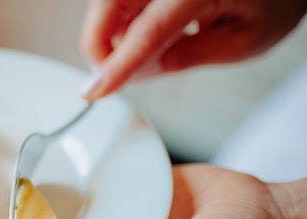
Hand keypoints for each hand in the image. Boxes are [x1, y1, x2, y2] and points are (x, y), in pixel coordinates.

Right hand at [80, 0, 306, 99]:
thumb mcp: (242, 42)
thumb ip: (186, 58)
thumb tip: (137, 73)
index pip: (148, 31)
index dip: (117, 65)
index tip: (95, 91)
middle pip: (110, 2)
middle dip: (100, 42)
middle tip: (109, 73)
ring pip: (110, 0)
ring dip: (111, 30)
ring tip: (143, 50)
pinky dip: (123, 19)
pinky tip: (145, 31)